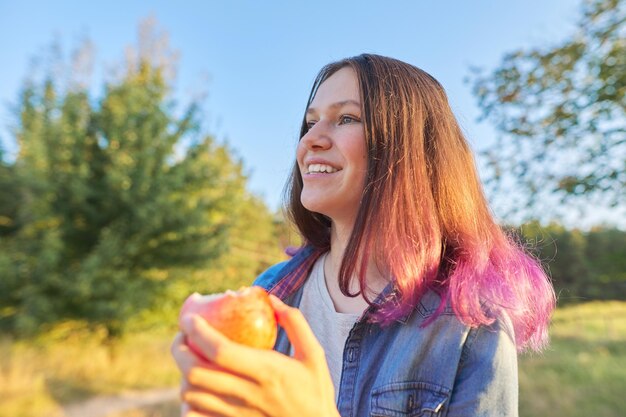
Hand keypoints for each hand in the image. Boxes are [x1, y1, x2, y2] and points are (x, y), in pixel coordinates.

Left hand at [171, 295, 339, 416]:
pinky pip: (195, 415)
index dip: (197, 332)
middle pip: (195, 372)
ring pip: (191, 395)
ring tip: (189, 356)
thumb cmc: (315, 391)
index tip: (189, 318)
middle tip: (183, 334)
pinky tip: (197, 388)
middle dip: (179, 349)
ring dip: (183, 372)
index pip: (220, 350)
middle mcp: (247, 394)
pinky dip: (188, 401)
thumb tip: (271, 299)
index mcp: (267, 371)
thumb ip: (295, 323)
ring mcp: (236, 414)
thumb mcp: (314, 355)